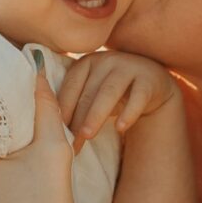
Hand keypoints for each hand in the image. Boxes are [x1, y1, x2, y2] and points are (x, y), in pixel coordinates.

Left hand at [57, 51, 176, 148]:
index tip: (55, 132)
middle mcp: (106, 61)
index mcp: (87, 63)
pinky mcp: (148, 80)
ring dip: (96, 114)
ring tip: (87, 135)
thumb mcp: (93, 91)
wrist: (152, 84)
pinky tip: (119, 128)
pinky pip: (137, 98)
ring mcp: (129, 68)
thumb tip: (50, 130)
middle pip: (88, 92)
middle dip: (77, 118)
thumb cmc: (114, 92)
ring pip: (109, 92)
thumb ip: (75, 102)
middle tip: (69, 141)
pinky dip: (128, 113)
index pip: (71, 86)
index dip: (62, 109)